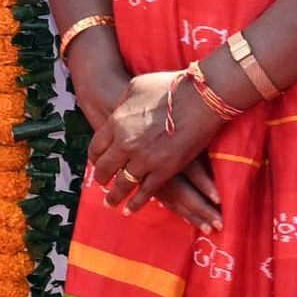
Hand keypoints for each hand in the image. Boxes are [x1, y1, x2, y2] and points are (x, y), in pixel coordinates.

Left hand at [88, 65, 226, 207]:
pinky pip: (145, 192)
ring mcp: (144, 159)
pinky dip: (136, 203)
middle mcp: (126, 144)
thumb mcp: (135, 87)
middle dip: (102, 177)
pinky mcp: (164, 171)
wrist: (201, 97)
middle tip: (101, 183)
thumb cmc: (170, 87)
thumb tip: (119, 115)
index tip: (96, 162)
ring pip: (123, 183)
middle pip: (105, 168)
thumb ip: (123, 105)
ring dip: (114, 195)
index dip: (94, 157)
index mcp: (116, 122)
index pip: (96, 147)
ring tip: (110, 202)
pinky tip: (128, 210)